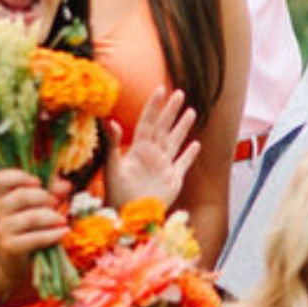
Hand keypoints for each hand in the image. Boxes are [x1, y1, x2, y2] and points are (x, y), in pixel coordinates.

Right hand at [0, 167, 67, 290]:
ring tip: (62, 220)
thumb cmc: (28, 225)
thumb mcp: (39, 205)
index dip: (19, 176)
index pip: (0, 179)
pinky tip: (64, 232)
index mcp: (1, 195)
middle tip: (55, 203)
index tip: (38, 182)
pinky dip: (53, 234)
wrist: (14, 259)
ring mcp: (2, 229)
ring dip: (52, 216)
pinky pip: (35, 238)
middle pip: (21, 196)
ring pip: (31, 217)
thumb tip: (65, 185)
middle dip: (45, 197)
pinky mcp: (10, 247)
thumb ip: (52, 191)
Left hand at [105, 88, 199, 208]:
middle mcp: (152, 155)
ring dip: (183, 127)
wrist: (128, 217)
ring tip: (191, 112)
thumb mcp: (112, 167)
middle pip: (164, 128)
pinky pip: (183, 164)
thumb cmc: (116, 194)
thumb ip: (113, 145)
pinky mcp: (173, 180)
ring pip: (175, 141)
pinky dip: (190, 155)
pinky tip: (196, 145)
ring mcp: (164, 167)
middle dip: (171, 111)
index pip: (148, 122)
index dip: (154, 106)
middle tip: (180, 93)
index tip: (160, 89)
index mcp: (138, 150)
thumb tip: (111, 122)